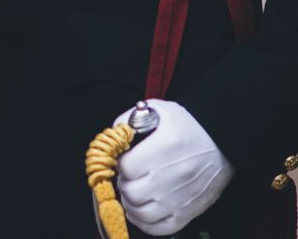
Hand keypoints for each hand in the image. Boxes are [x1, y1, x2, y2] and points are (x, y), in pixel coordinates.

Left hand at [113, 99, 234, 235]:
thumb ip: (130, 119)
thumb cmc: (189, 126)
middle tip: (128, 175)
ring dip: (130, 203)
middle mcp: (171, 177)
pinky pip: (159, 228)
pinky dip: (145, 222)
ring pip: (141, 214)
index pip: (126, 167)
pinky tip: (142, 208)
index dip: (119, 162)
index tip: (124, 157)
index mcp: (163, 148)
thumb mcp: (159, 110)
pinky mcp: (188, 213)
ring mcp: (179, 199)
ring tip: (133, 190)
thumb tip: (113, 136)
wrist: (223, 144)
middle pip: (131, 192)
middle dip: (123, 182)